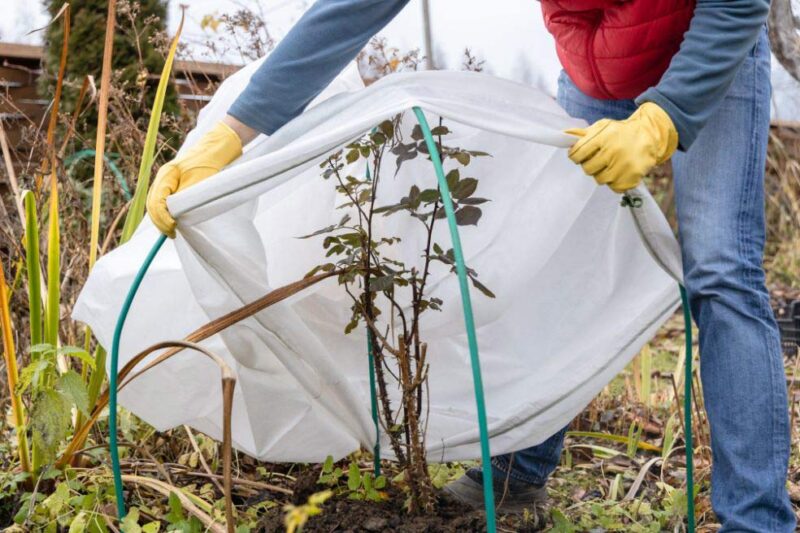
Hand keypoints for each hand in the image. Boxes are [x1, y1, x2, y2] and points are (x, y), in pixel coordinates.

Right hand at [146, 121, 242, 236]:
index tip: (173, 228)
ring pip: (156, 203)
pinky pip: (163, 200)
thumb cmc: (209, 163)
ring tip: (170, 231)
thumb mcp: (198, 181)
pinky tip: (172, 221)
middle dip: (160, 221)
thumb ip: (185, 196)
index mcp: (166, 175)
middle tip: (171, 233)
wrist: (215, 148)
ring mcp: (167, 180)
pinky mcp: (173, 183)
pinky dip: (165, 212)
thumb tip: (175, 215)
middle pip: (152, 203)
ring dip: (161, 218)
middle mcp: (163, 177)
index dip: (163, 217)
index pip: (156, 201)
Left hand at [565, 102, 677, 192]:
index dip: (575, 156)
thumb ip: (583, 134)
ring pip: (600, 179)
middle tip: (599, 159)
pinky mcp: (632, 177)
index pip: (578, 153)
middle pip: (587, 169)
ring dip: (602, 173)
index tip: (579, 155)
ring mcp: (624, 165)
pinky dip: (615, 182)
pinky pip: (614, 187)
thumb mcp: (602, 127)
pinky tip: (620, 171)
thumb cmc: (620, 132)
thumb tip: (564, 135)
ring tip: (611, 164)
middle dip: (590, 164)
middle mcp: (613, 151)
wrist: (649, 135)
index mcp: (604, 137)